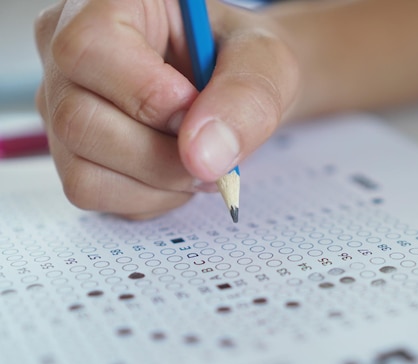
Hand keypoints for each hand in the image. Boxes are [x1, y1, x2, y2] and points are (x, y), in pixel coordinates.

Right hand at [35, 0, 298, 218]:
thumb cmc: (239, 59)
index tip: (194, 107)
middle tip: (211, 149)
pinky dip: (148, 197)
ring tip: (199, 160)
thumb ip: (246, 97)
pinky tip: (176, 173)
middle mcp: (67, 54)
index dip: (147, 94)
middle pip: (79, 121)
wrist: (233, 88)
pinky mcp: (70, 151)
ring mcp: (61, 106)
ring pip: (83, 171)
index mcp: (107, 4)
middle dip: (162, 155)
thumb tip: (205, 156)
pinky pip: (93, 194)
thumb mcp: (264, 61)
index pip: (89, 48)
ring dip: (159, 183)